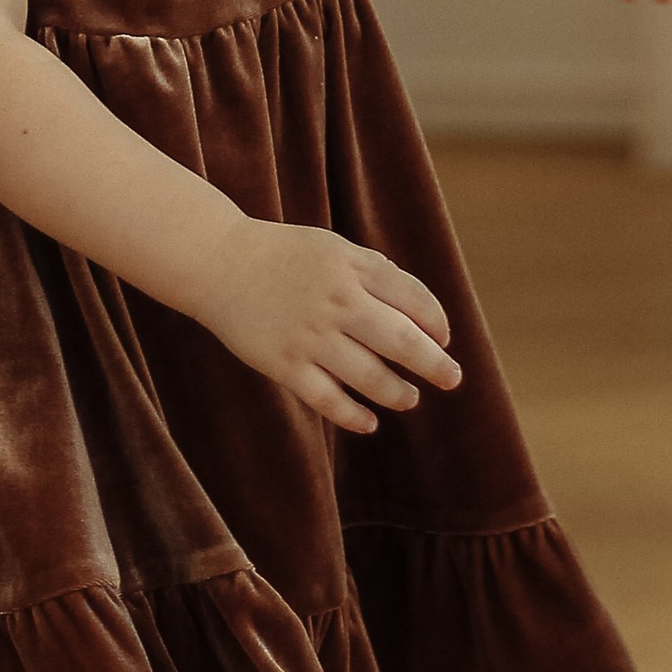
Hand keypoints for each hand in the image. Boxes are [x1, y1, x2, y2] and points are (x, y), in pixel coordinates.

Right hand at [190, 218, 462, 435]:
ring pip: (369, 376)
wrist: (219, 262)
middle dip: (434, 364)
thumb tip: (421, 313)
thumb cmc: (284, 256)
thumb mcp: (333, 248)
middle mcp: (336, 302)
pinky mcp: (283, 365)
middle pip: (400, 340)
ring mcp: (309, 336)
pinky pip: (327, 399)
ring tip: (409, 399)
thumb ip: (375, 272)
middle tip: (453, 379)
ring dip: (397, 393)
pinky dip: (353, 415)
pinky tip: (369, 422)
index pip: (412, 298)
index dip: (435, 322)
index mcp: (351, 268)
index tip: (443, 339)